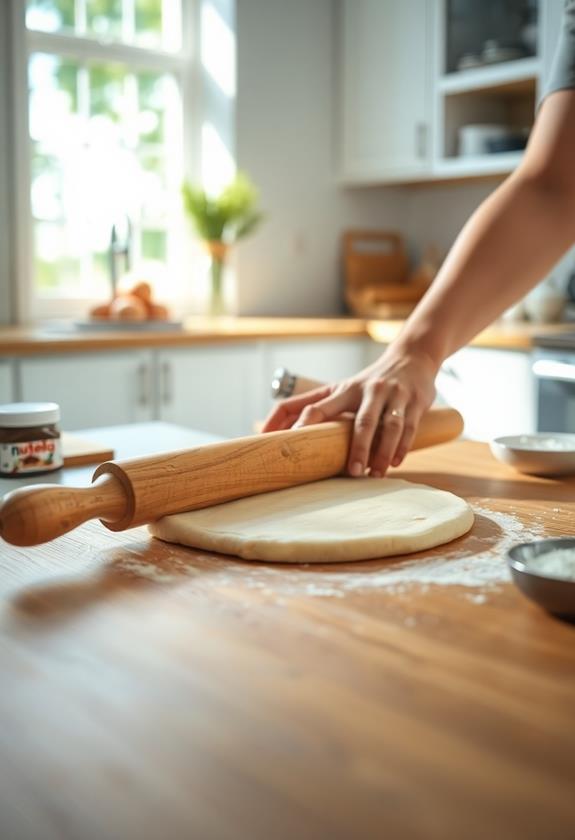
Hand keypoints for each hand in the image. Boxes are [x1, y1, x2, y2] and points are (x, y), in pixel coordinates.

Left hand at [262, 347, 437, 475]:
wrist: (411, 358)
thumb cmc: (367, 382)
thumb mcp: (339, 389)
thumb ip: (311, 406)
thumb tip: (269, 429)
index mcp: (343, 390)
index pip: (316, 407)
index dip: (301, 425)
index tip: (290, 448)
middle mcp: (367, 391)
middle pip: (361, 422)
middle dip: (357, 448)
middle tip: (352, 473)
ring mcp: (392, 395)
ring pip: (389, 426)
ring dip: (382, 452)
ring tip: (375, 474)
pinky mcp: (415, 402)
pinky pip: (409, 426)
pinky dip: (402, 447)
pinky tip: (395, 463)